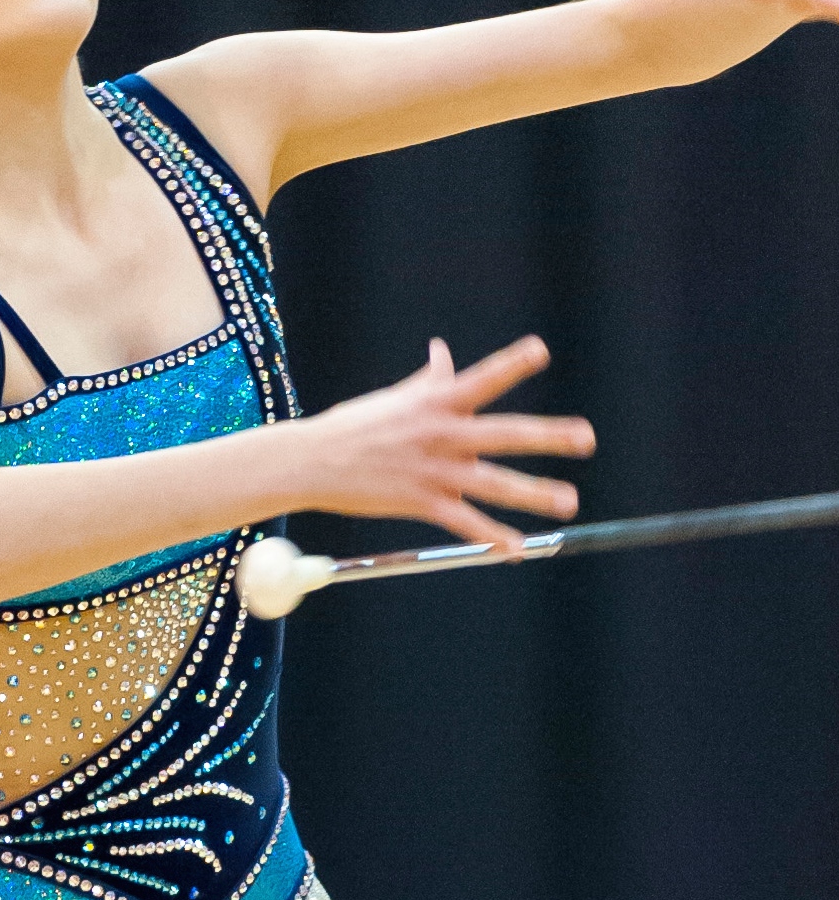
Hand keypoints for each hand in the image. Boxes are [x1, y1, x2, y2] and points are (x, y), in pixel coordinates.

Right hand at [303, 335, 594, 550]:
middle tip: (586, 438)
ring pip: (495, 482)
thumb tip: (443, 351)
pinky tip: (514, 549)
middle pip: (505, 432)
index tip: (540, 350)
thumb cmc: (354, 425)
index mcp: (435, 402)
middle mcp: (441, 433)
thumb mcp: (395, 397)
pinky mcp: (420, 501)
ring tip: (568, 501)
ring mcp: (433, 469)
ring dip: (535, 494)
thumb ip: (428, 379)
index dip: (512, 363)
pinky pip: (464, 522)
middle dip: (549, 436)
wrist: (313, 460)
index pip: (481, 377)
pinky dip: (491, 537)